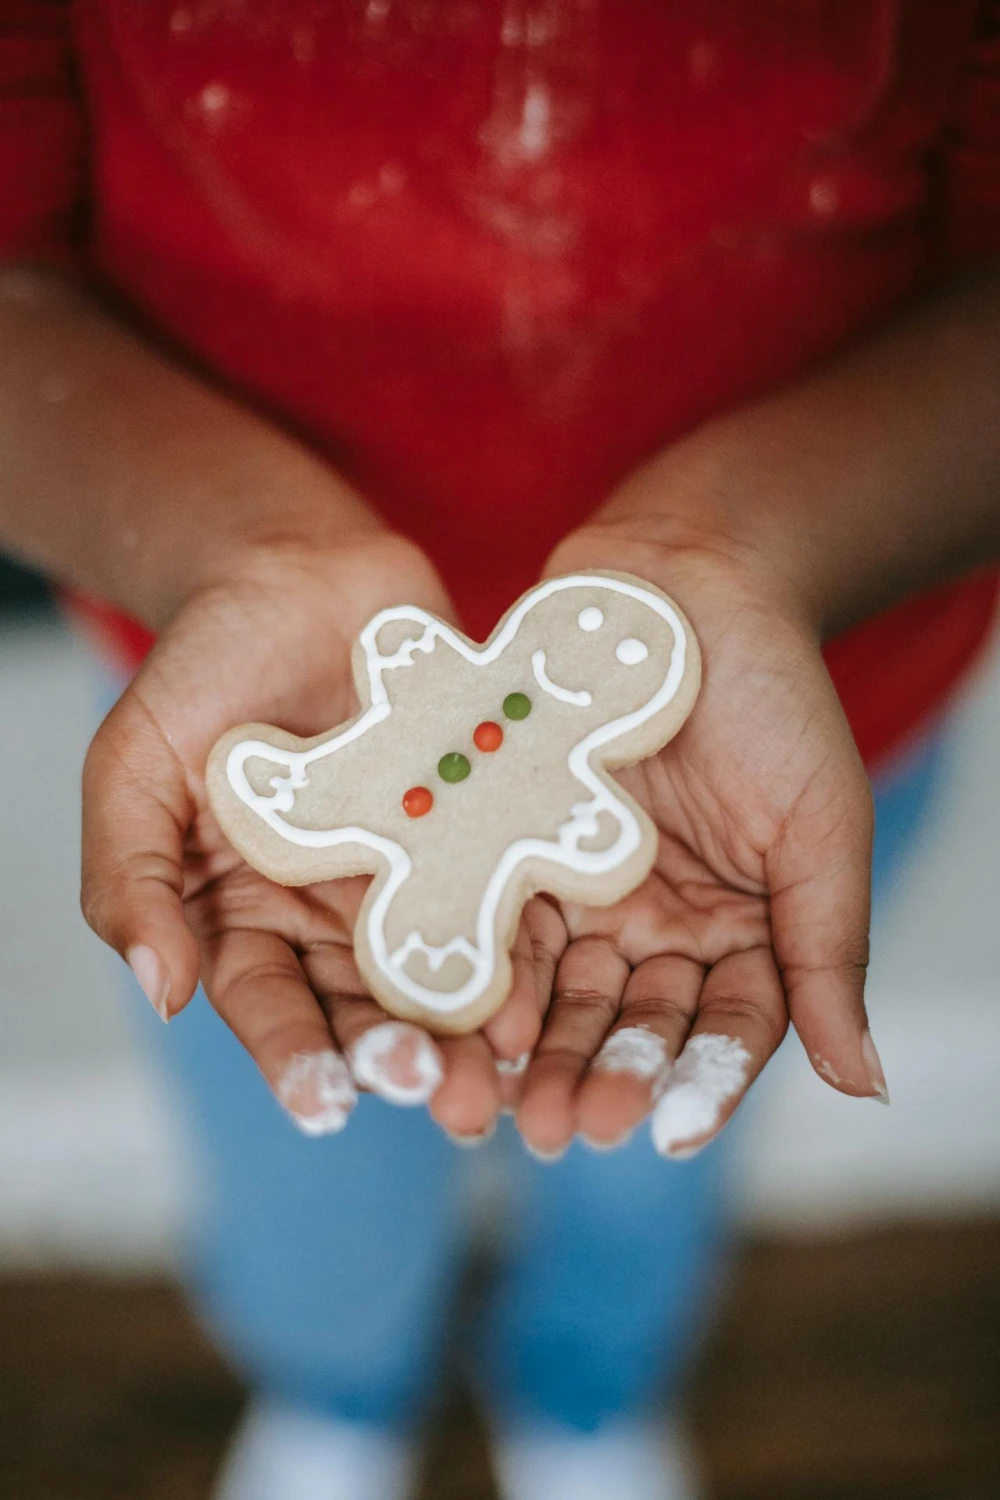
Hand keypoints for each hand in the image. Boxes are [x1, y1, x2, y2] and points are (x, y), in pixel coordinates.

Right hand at [81, 533, 544, 1140]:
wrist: (299, 571)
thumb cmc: (202, 665)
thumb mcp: (135, 765)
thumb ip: (130, 877)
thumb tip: (160, 992)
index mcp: (245, 917)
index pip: (268, 1005)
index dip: (293, 1055)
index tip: (322, 1103)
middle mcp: (334, 916)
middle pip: (366, 1008)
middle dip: (397, 1057)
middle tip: (433, 1091)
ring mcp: (413, 876)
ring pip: (447, 969)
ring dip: (476, 1024)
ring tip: (504, 1067)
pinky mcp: (479, 833)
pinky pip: (508, 894)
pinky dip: (530, 940)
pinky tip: (555, 979)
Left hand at [513, 525, 885, 1160]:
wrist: (685, 587)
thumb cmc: (774, 700)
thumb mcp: (820, 829)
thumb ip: (828, 955)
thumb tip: (866, 1084)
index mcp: (743, 930)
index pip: (728, 1026)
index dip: (702, 1078)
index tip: (670, 1131)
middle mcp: (660, 926)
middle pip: (632, 1021)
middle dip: (601, 1074)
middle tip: (568, 1128)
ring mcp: (585, 892)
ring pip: (560, 990)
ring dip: (537, 1048)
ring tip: (509, 1100)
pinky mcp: (516, 848)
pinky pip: (498, 919)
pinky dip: (487, 969)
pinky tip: (470, 1013)